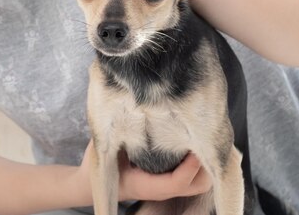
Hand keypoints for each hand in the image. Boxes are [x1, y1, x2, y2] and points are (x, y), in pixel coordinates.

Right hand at [75, 140, 211, 203]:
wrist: (90, 183)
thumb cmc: (98, 164)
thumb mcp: (105, 148)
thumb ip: (121, 134)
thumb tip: (135, 108)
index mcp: (146, 185)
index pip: (178, 182)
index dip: (190, 165)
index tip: (193, 142)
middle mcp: (160, 190)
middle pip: (198, 185)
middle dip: (207, 164)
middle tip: (205, 136)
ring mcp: (166, 187)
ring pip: (199, 182)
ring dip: (205, 163)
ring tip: (202, 136)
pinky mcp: (168, 181)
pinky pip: (193, 176)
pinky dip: (199, 162)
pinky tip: (195, 141)